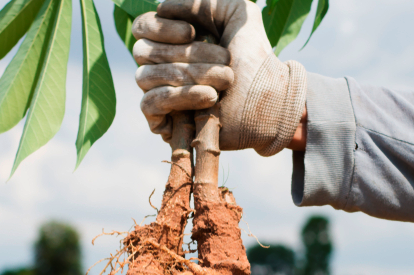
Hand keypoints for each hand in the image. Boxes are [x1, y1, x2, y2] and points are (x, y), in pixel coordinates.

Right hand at [132, 0, 306, 155]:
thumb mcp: (237, 13)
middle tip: (226, 60)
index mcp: (172, 42)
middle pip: (143, 51)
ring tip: (226, 80)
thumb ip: (203, 0)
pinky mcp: (165, 123)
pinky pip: (150, 104)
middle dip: (188, 54)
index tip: (192, 32)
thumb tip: (161, 7)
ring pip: (146, 76)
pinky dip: (180, 97)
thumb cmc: (256, 58)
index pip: (142, 28)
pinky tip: (209, 97)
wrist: (272, 100)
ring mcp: (161, 96)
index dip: (160, 27)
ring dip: (190, 74)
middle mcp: (161, 67)